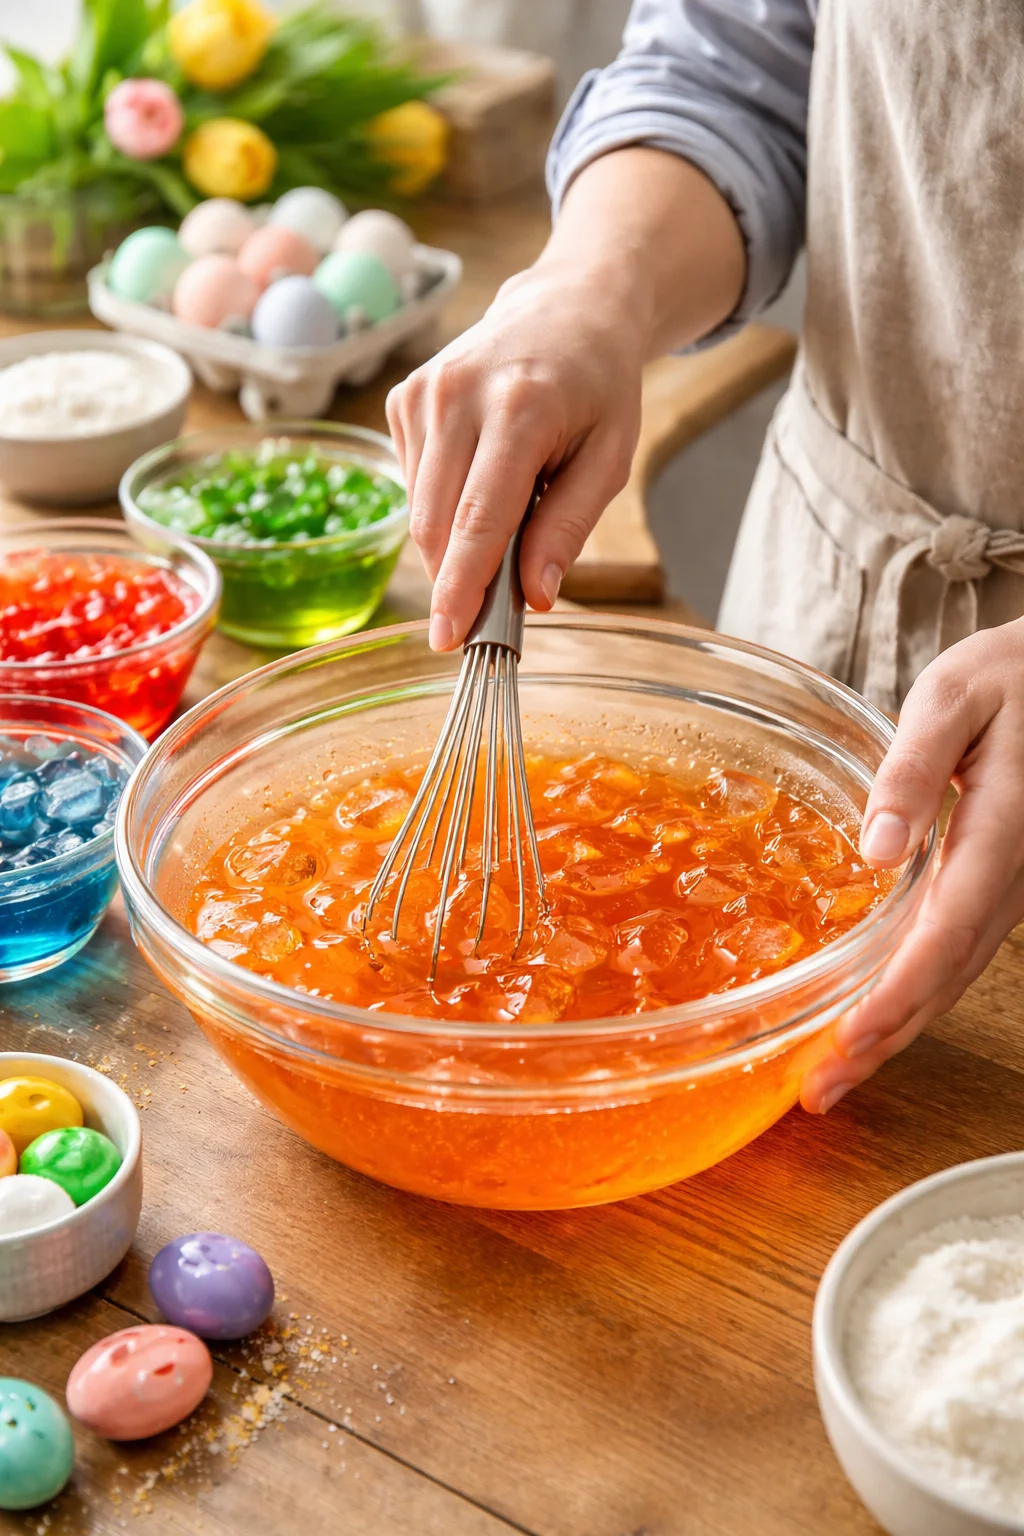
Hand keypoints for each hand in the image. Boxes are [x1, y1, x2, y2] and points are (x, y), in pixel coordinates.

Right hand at [386, 256, 646, 649]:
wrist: (567, 307)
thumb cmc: (597, 386)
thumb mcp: (609, 458)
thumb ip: (568, 527)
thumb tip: (535, 596)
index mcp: (519, 407)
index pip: (478, 519)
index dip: (462, 587)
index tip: (449, 638)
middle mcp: (458, 395)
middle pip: (437, 523)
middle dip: (457, 580)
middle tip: (489, 613)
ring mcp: (422, 392)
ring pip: (419, 511)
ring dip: (455, 542)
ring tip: (509, 511)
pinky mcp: (403, 399)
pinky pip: (413, 485)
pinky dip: (445, 505)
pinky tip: (481, 477)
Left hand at [802, 619, 1023, 1113]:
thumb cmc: (1007, 677)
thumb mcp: (954, 698)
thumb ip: (916, 768)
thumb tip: (877, 847)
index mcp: (1003, 830)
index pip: (948, 930)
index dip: (899, 992)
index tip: (849, 1038)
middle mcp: (1012, 876)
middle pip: (949, 974)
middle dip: (886, 1038)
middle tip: (820, 1090)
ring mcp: (1009, 887)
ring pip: (956, 975)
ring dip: (896, 1029)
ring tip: (833, 1076)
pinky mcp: (995, 886)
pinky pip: (957, 953)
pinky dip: (913, 996)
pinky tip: (872, 1019)